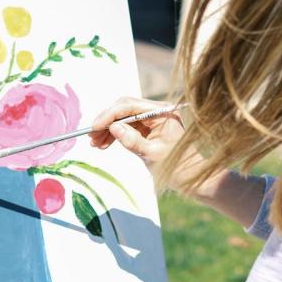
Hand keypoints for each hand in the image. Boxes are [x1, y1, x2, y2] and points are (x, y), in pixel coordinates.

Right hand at [91, 97, 223, 196]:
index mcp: (162, 112)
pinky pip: (126, 126)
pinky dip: (115, 135)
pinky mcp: (147, 128)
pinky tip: (104, 144)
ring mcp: (151, 119)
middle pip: (124, 108)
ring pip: (123, 117)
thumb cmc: (176, 166)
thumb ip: (133, 140)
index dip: (110, 115)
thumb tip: (113, 128)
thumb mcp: (152, 154)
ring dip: (108, 129)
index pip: (130, 105)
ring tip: (95, 144)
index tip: (95, 127)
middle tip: (91, 136)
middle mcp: (156, 111)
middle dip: (106, 121)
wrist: (189, 176)